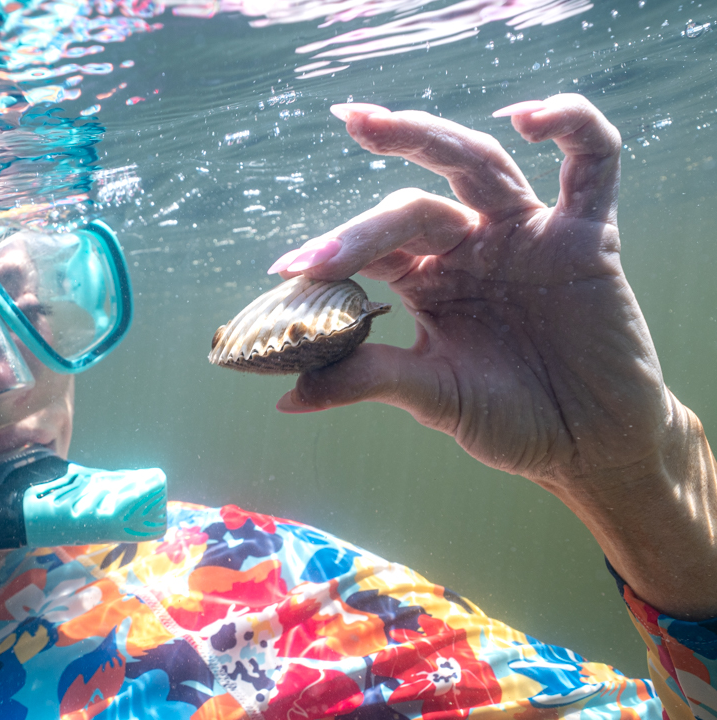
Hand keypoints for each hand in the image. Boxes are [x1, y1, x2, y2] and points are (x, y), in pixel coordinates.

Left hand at [272, 95, 716, 618]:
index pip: (371, 249)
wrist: (587, 443)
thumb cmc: (508, 416)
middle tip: (316, 244)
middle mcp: (469, 245)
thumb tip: (288, 398)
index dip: (331, 253)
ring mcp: (526, 233)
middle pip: (412, 209)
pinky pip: (592, 163)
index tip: (287, 272)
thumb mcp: (432, 396)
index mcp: (425, 277)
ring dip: (426, 138)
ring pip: (477, 165)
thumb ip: (369, 381)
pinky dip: (571, 126)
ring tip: (372, 124)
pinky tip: (529, 117)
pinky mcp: (587, 236)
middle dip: (363, 221)